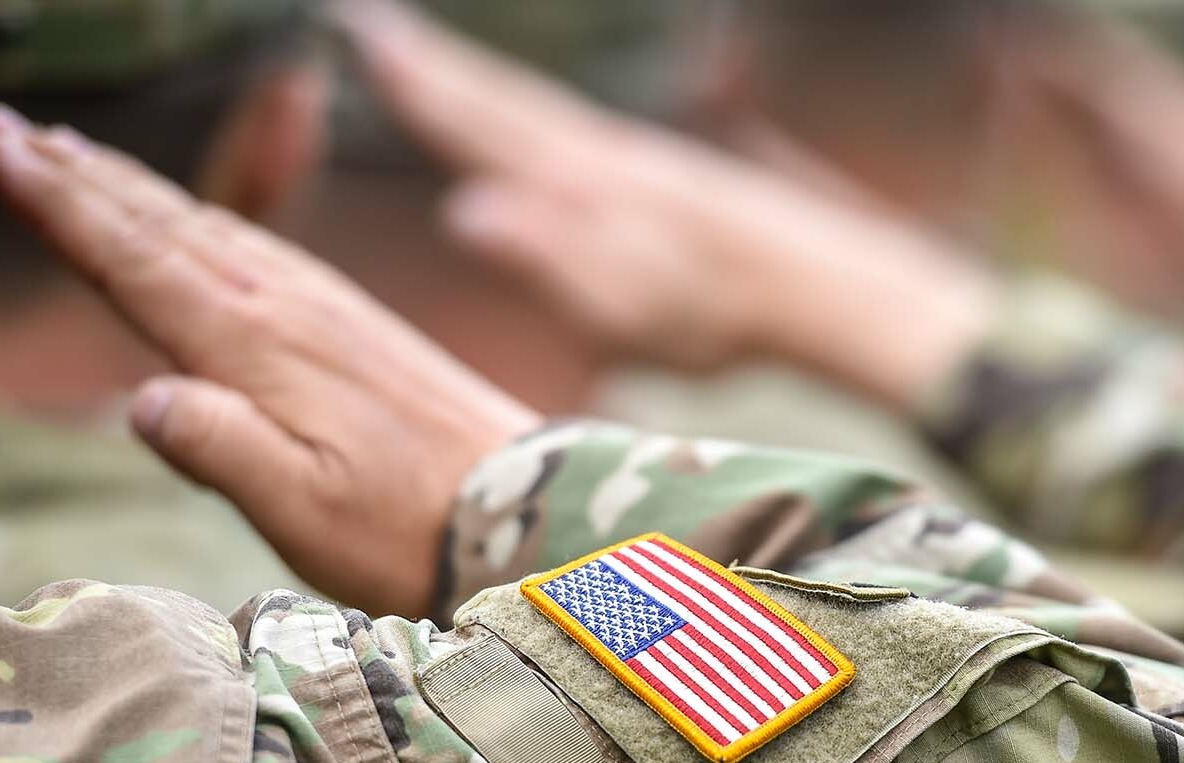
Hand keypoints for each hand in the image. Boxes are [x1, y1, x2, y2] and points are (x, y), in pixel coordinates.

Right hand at [0, 107, 540, 616]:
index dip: (64, 209)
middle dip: (83, 178)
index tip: (1, 154)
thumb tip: (140, 400)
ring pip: (209, 226)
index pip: (137, 262)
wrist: (524, 512)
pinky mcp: (354, 322)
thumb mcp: (303, 510)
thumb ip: (222, 451)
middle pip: (164, 226)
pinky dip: (204, 220)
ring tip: (76, 156)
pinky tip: (195, 222)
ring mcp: (325, 308)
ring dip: (136, 190)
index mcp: (259, 346)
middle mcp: (288, 308)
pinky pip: (259, 247)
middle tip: (10, 130)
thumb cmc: (407, 528)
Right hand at [332, 0, 995, 411]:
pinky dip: (533, 115)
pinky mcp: (664, 177)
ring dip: (480, 83)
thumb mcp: (628, 307)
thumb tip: (465, 210)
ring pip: (538, 111)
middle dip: (433, 65)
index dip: (418, 88)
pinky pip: (573, 130)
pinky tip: (536, 127)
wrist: (823, 287)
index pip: (480, 126)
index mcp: (580, 186)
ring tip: (433, 59)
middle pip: (502, 101)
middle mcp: (601, 157)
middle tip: (368, 23)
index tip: (360, 39)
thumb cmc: (722, 313)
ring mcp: (635, 161)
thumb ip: (547, 258)